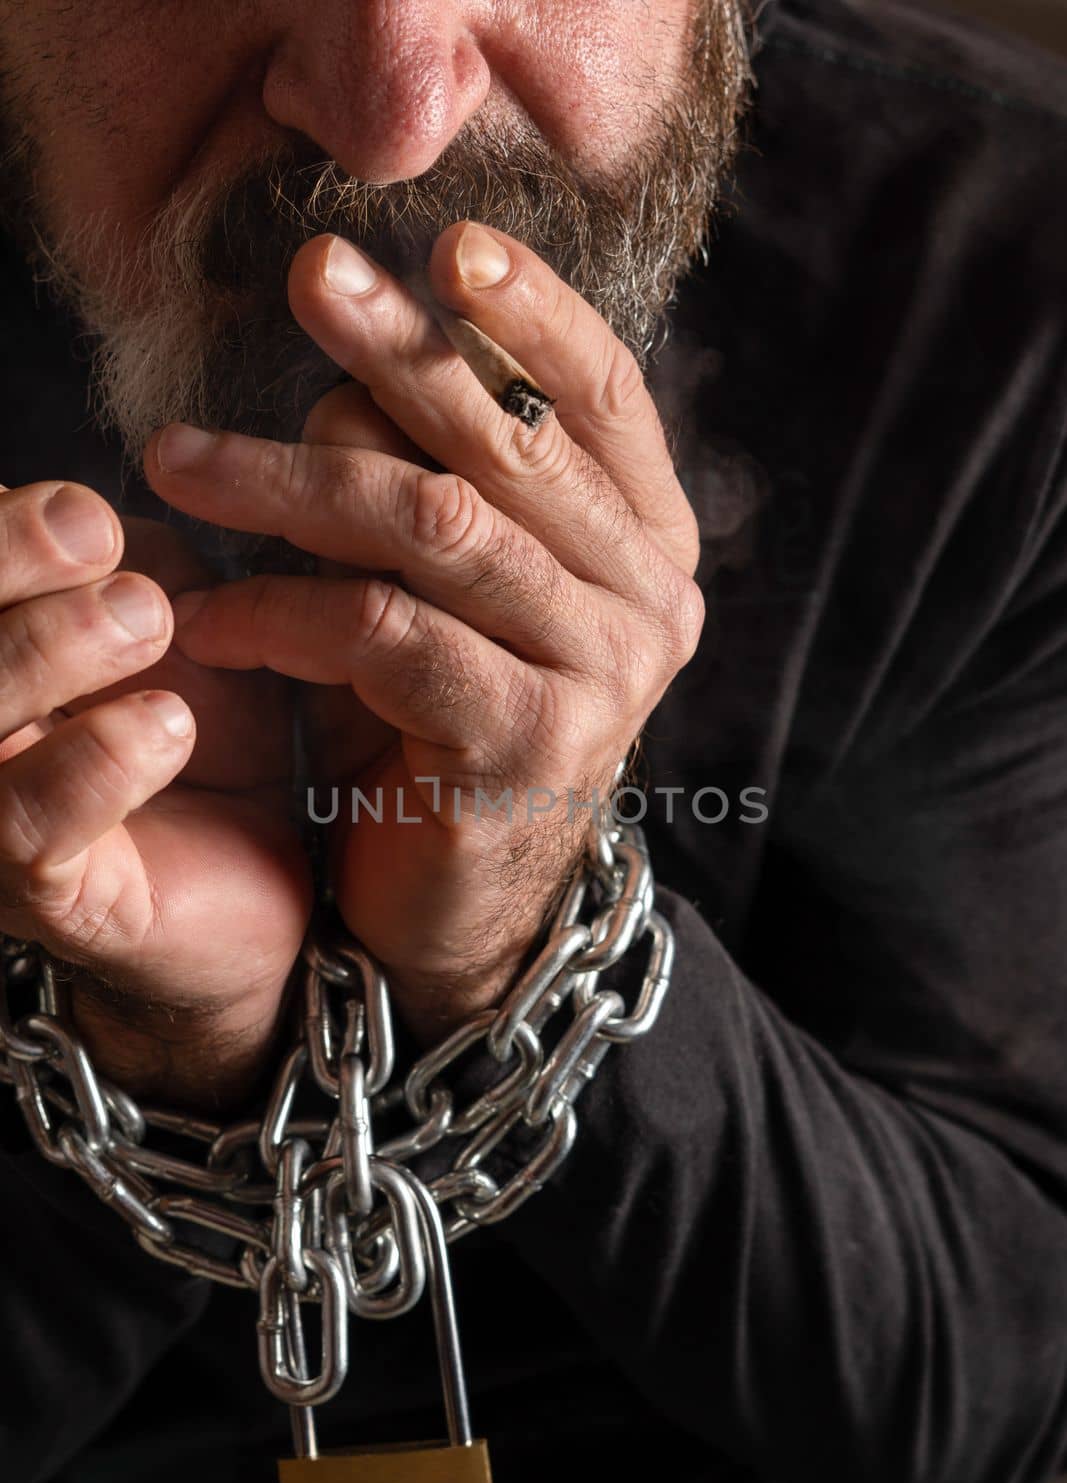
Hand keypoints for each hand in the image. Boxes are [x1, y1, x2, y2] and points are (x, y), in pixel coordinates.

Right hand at [0, 485, 310, 1104]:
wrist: (271, 884)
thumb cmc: (219, 735)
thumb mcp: (186, 614)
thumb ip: (141, 552)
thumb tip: (135, 485)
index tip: (86, 514)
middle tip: (96, 539)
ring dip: (42, 648)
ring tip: (144, 617)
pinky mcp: (39, 896)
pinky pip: (27, 826)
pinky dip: (94, 760)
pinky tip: (168, 726)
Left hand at [148, 224, 703, 1038]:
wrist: (465, 907)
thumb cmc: (447, 724)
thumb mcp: (458, 590)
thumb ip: (442, 483)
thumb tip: (349, 379)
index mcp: (646, 542)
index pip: (603, 398)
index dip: (531, 312)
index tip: (448, 243)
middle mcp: (647, 600)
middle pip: (507, 445)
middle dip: (398, 353)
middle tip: (308, 279)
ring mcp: (602, 676)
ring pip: (434, 528)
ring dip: (288, 482)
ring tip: (175, 460)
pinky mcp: (528, 743)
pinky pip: (384, 634)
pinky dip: (281, 611)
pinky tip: (210, 615)